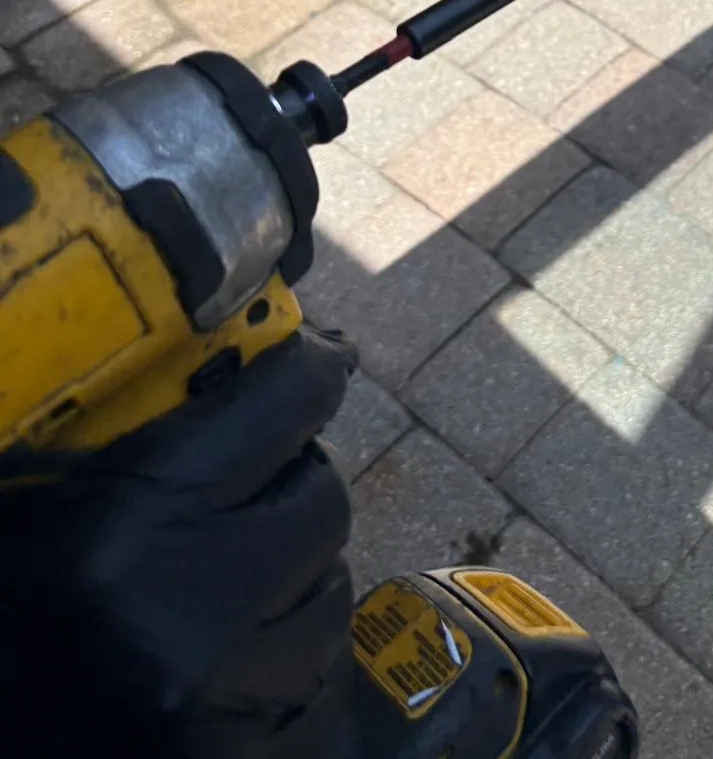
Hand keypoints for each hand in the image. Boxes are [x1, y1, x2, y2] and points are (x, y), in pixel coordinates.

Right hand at [0, 330, 354, 757]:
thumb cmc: (2, 613)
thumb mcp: (34, 504)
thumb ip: (132, 433)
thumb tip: (254, 352)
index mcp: (119, 533)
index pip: (278, 409)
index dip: (305, 373)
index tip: (314, 362)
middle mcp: (188, 618)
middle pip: (322, 498)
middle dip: (293, 479)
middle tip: (253, 484)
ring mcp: (224, 707)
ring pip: (332, 587)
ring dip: (296, 570)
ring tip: (230, 577)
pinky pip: (323, 678)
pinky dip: (292, 652)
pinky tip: (239, 649)